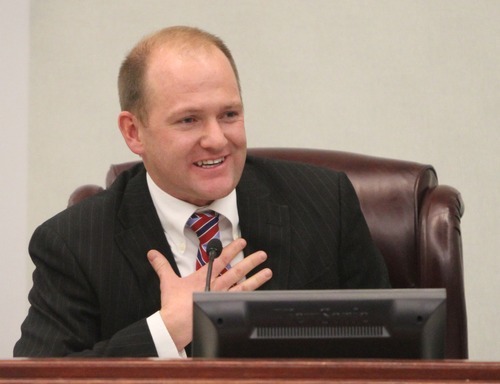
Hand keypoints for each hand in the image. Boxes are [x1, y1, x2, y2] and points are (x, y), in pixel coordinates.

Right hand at [147, 238, 271, 351]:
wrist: (175, 325)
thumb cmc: (173, 305)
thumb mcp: (167, 281)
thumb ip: (162, 265)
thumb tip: (152, 254)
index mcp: (203, 276)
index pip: (221, 258)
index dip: (232, 248)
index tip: (242, 241)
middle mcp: (215, 285)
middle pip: (237, 270)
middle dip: (250, 261)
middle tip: (262, 254)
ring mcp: (221, 297)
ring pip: (243, 285)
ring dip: (257, 278)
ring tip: (268, 271)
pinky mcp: (222, 308)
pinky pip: (240, 300)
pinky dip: (251, 295)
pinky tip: (260, 292)